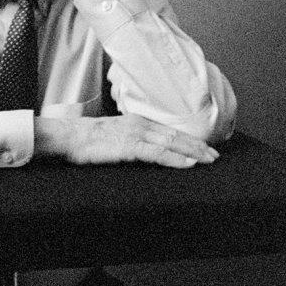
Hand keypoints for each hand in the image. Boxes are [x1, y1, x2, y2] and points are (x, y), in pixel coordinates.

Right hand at [35, 114, 218, 168]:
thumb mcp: (116, 136)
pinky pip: (158, 153)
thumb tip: (148, 150)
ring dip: (193, 152)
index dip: (190, 140)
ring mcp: (136, 134)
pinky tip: (188, 163)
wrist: (69, 136)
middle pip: (176, 135)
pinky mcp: (129, 146)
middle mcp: (141, 125)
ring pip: (172, 143)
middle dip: (198, 146)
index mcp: (138, 122)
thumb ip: (134, 141)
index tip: (205, 148)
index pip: (170, 131)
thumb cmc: (89, 140)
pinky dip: (175, 158)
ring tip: (208, 160)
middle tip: (215, 156)